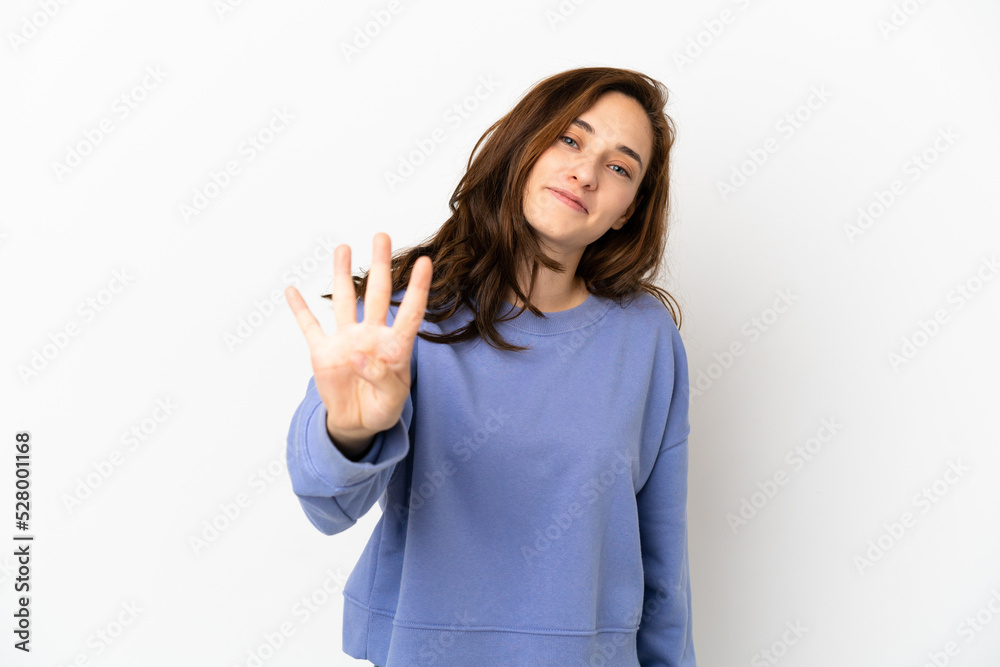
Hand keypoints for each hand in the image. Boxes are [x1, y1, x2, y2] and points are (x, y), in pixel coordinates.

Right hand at [285, 232, 431, 446]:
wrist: (357, 423)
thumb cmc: (381, 409)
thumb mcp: (392, 401)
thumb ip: (381, 378)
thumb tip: (356, 355)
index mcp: (395, 347)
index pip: (409, 313)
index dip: (417, 289)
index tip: (424, 262)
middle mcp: (371, 336)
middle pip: (376, 294)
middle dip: (379, 265)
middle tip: (381, 236)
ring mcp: (346, 341)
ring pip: (343, 301)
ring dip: (341, 274)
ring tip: (343, 248)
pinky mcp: (323, 352)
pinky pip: (310, 326)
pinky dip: (300, 309)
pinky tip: (292, 290)